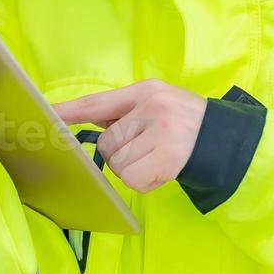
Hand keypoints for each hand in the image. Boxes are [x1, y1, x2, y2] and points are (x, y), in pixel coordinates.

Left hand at [52, 80, 207, 192]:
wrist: (227, 141)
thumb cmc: (184, 124)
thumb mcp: (158, 104)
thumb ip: (125, 112)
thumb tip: (86, 125)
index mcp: (145, 91)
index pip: (98, 103)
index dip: (69, 111)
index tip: (46, 116)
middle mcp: (152, 108)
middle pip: (107, 143)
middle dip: (120, 153)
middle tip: (145, 150)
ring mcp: (162, 134)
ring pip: (118, 164)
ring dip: (132, 168)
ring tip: (156, 159)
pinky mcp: (169, 159)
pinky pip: (133, 179)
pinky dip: (143, 181)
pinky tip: (160, 171)